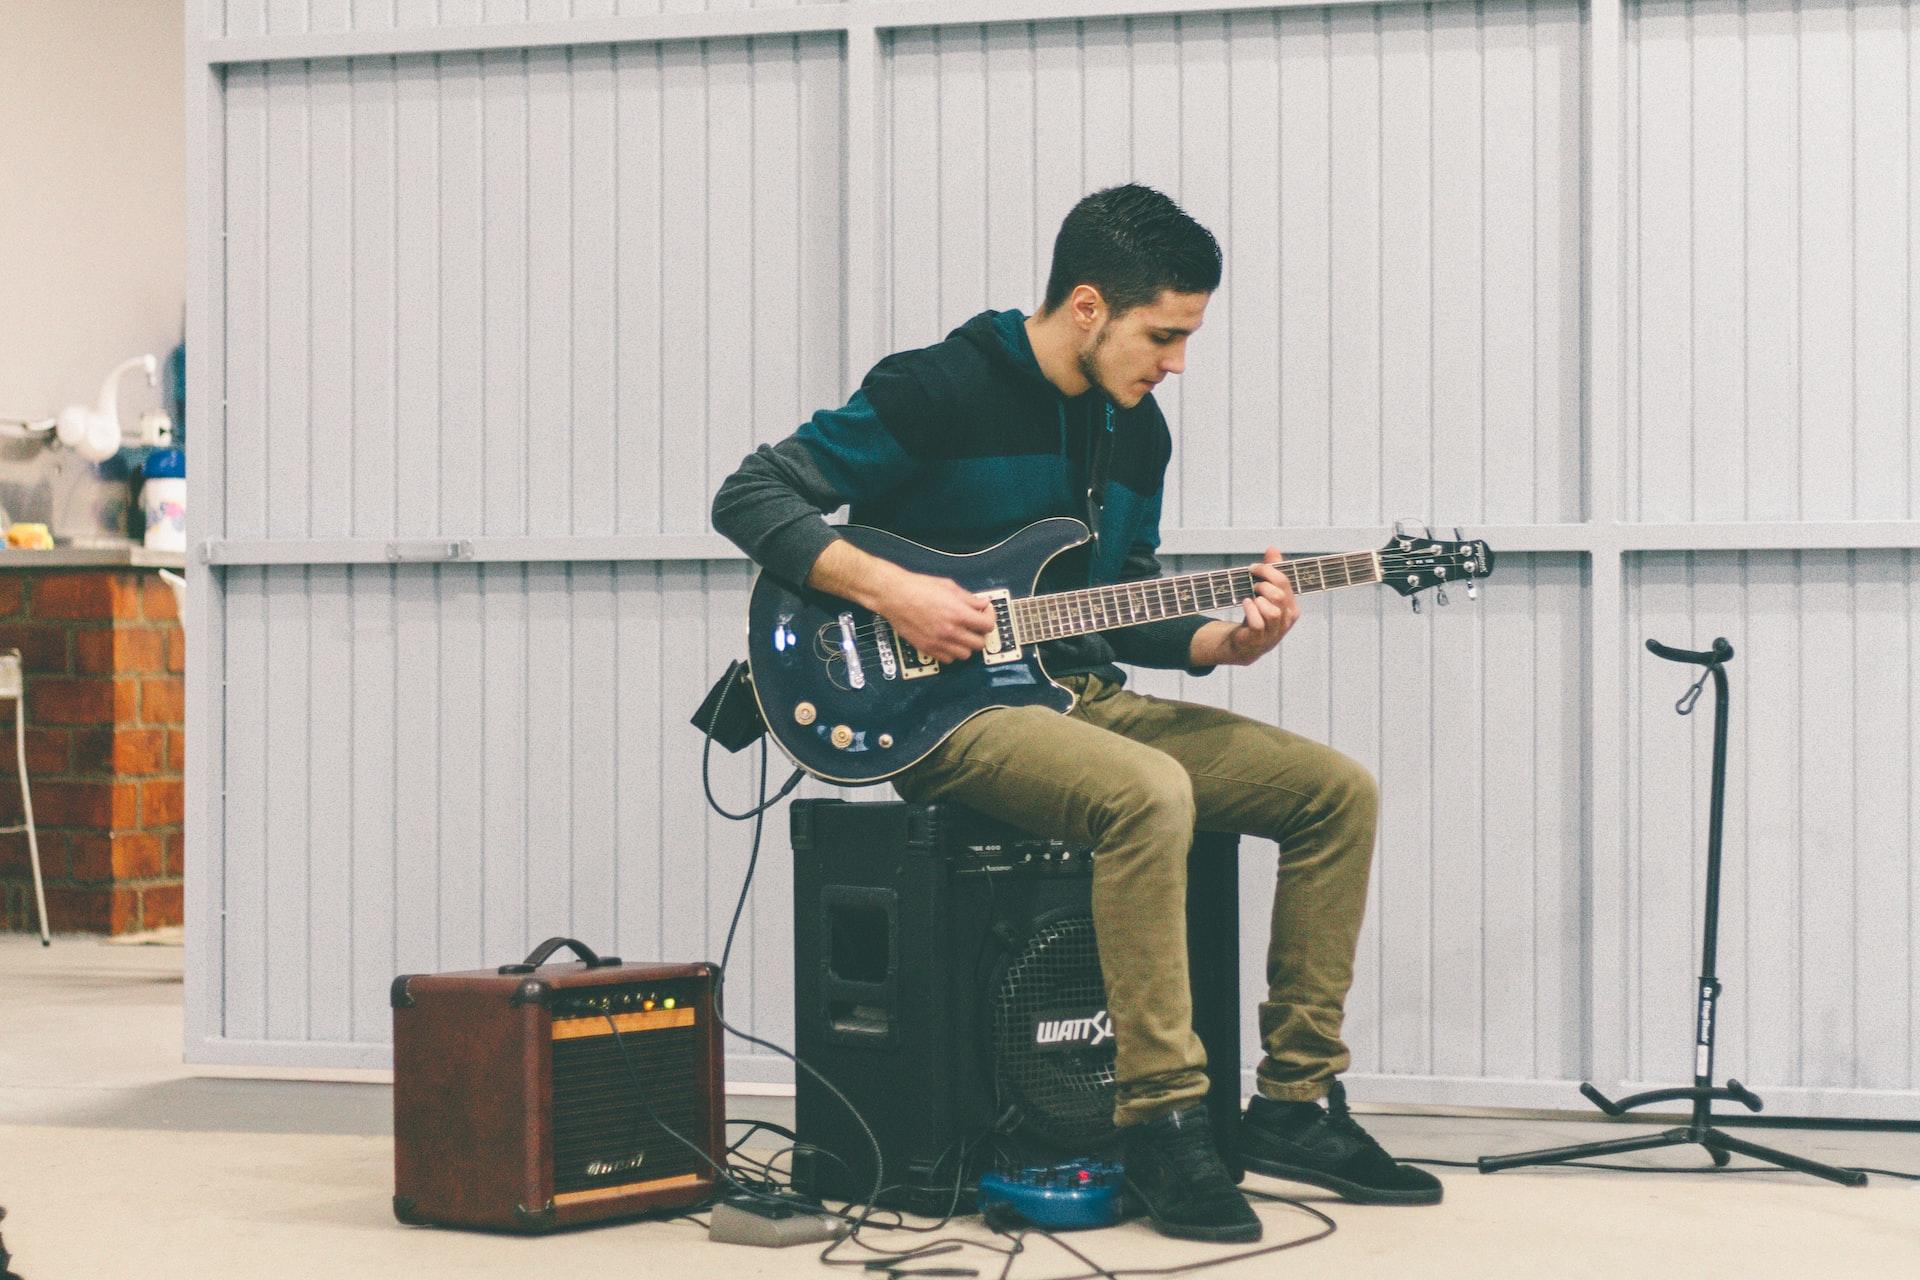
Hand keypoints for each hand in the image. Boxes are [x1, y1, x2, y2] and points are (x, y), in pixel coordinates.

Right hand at [876, 570, 995, 663]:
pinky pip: (948, 659)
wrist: (894, 596)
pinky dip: (952, 653)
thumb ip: (969, 598)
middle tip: (973, 625)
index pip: (988, 626)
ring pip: (965, 655)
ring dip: (966, 645)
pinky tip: (948, 641)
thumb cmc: (919, 587)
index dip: (990, 618)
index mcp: (958, 613)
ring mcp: (939, 642)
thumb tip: (983, 604)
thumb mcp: (949, 586)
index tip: (984, 613)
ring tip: (960, 634)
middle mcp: (950, 631)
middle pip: (979, 644)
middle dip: (979, 633)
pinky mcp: (927, 648)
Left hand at [1195, 546, 1297, 666]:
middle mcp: (1286, 619)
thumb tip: (1273, 549)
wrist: (1246, 643)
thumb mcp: (1265, 592)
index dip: (1267, 570)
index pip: (1285, 582)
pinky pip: (1258, 623)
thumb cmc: (1258, 614)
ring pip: (1273, 611)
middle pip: (1279, 595)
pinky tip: (1246, 604)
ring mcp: (1274, 631)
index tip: (1253, 568)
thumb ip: (1271, 571)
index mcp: (1291, 606)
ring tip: (1251, 597)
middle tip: (1252, 585)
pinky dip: (1251, 611)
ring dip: (1259, 600)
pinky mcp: (1259, 639)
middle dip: (1263, 585)